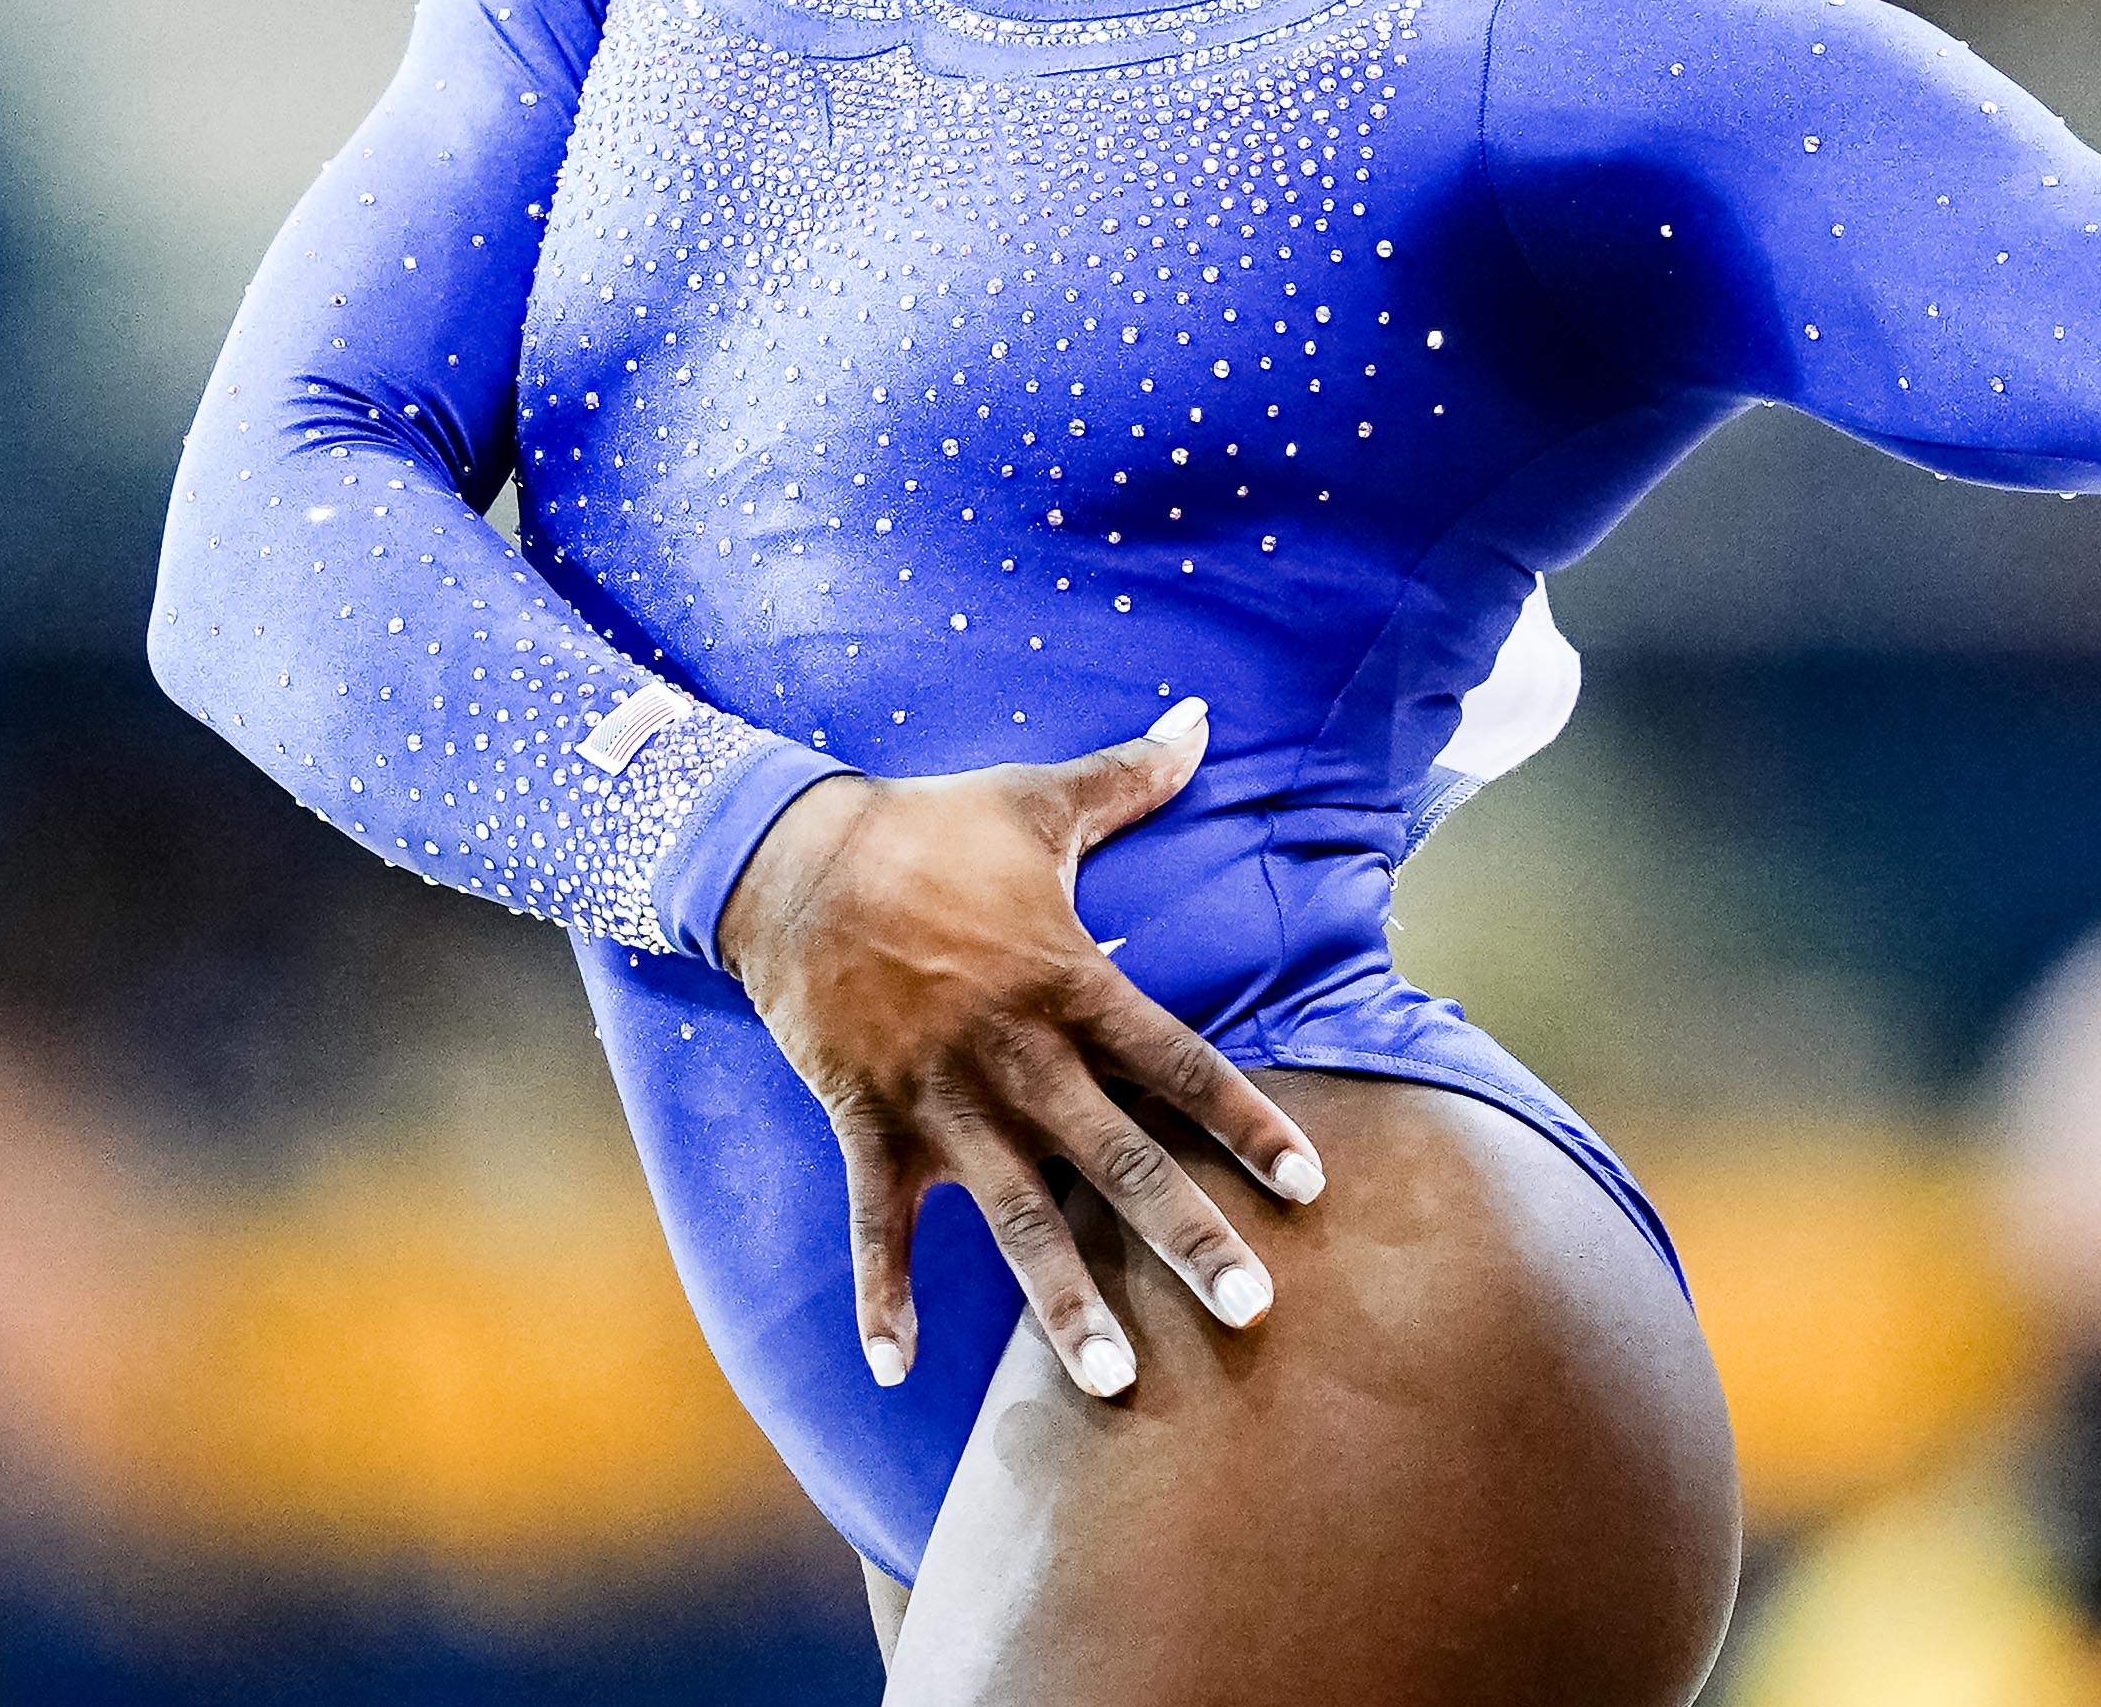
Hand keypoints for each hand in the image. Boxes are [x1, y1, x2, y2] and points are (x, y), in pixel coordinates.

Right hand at [711, 696, 1326, 1398]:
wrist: (789, 860)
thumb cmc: (929, 831)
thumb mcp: (1037, 802)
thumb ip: (1132, 777)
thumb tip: (1204, 719)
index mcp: (1071, 984)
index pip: (1181, 1065)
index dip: (1248, 1125)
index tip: (1311, 1186)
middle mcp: (1018, 1057)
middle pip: (1120, 1160)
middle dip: (1187, 1238)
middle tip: (1254, 1313)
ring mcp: (940, 1102)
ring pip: (1018, 1218)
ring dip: (1066, 1303)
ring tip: (1118, 1383)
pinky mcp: (868, 1126)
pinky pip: (876, 1228)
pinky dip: (883, 1299)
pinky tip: (895, 1371)